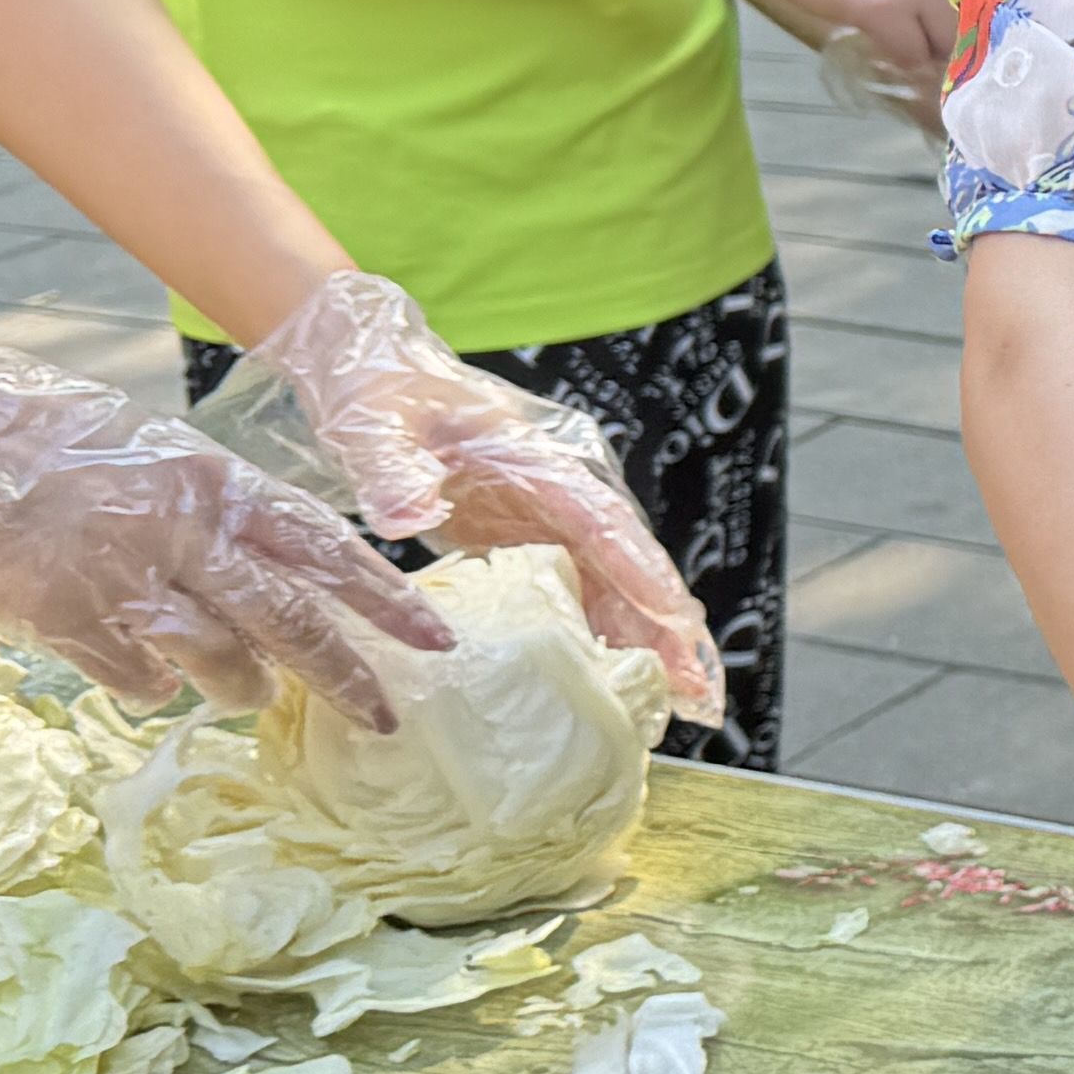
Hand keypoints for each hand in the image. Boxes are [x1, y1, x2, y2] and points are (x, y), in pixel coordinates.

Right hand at [0, 329, 448, 726]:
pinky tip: (149, 679)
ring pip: (219, 659)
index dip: (385, 597)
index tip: (435, 637)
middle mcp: (182, 529)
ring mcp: (122, 577)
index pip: (325, 545)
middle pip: (290, 619)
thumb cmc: (43, 438)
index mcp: (212, 479)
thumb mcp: (151, 456)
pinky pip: (136, 678)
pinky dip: (152, 686)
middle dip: (347, 675)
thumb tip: (266, 581)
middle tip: (386, 716)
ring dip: (242, 686)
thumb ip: (213, 514)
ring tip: (249, 693)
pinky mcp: (63, 619)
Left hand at [239, 268, 720, 719]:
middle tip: (701, 693)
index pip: (603, 521)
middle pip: (630, 563)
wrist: (372, 368)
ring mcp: (550, 515)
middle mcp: (561, 488)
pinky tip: (622, 682)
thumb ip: (390, 468)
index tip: (677, 620)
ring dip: (649, 642)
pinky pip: (582, 591)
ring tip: (684, 705)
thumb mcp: (373, 423)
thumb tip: (404, 519)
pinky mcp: (531, 536)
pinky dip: (607, 636)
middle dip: (669, 628)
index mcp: (538, 456)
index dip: (641, 573)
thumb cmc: (378, 387)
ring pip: (615, 584)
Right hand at [730, 0, 968, 98]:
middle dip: (953, 43)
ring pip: (945, 45)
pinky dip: (898, 56)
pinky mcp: (885, 8)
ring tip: (899, 35)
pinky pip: (911, 55)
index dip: (982, 23)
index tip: (970, 38)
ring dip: (926, 52)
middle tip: (926, 42)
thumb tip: (980, 23)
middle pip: (974, 27)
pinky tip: (879, 37)